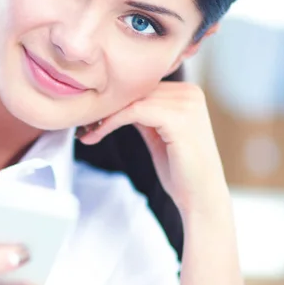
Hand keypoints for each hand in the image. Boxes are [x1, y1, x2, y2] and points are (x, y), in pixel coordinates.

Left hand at [77, 82, 228, 215]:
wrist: (200, 197)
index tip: (90, 117)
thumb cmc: (180, 171)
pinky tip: (95, 135)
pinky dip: (110, 123)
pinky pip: (133, 112)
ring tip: (86, 132)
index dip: (114, 101)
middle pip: (135, 91)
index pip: (142, 87)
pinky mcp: (177, 118)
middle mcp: (190, 92)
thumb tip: (115, 103)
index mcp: (187, 93)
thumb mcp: (158, 134)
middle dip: (106, 107)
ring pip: (131, 100)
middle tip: (82, 124)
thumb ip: (143, 115)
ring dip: (103, 116)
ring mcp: (186, 104)